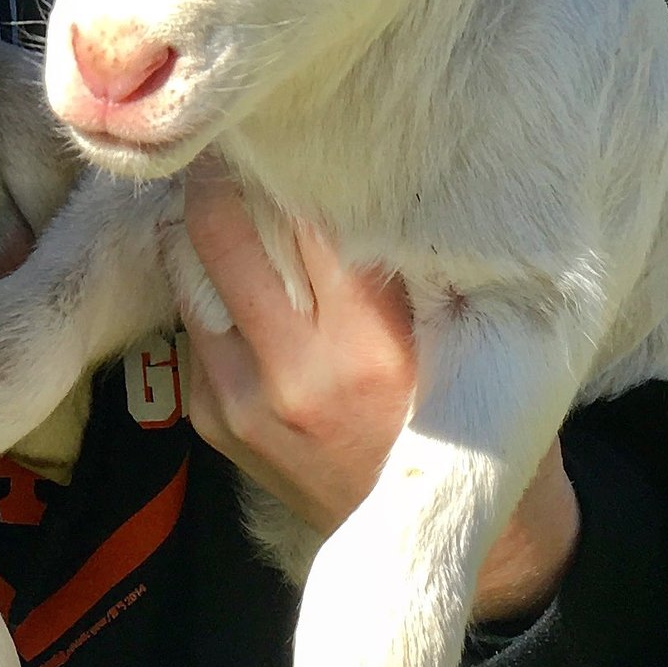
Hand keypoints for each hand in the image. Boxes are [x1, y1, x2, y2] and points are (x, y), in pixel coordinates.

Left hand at [177, 156, 578, 625]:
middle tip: (238, 136)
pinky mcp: (217, 423)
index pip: (308, 211)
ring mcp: (248, 402)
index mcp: (377, 343)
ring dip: (201, 222)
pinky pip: (189, 323)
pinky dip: (203, 285)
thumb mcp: (478, 331)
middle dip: (224, 172)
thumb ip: (412, 258)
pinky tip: (234, 267)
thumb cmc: (480, 411)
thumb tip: (347, 158)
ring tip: (226, 185)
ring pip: (187, 268)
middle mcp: (303, 372)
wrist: (474, 549)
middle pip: (223, 228)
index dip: (291, 153)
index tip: (288, 116)